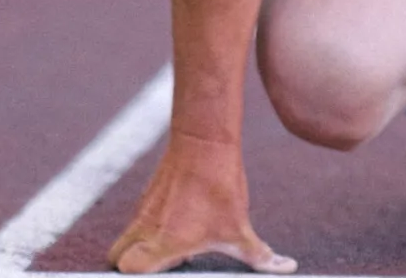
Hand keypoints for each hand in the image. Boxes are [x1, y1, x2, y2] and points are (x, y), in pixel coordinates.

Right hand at [108, 132, 295, 273]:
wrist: (205, 140)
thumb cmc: (219, 186)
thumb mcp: (240, 226)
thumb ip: (258, 255)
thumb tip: (287, 267)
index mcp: (162, 245)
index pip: (129, 271)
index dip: (141, 275)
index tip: (167, 269)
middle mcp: (144, 231)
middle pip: (117, 260)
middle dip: (134, 267)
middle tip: (165, 263)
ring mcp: (142, 212)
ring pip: (125, 240)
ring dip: (142, 247)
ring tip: (173, 244)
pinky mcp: (146, 197)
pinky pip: (138, 220)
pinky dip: (151, 227)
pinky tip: (178, 221)